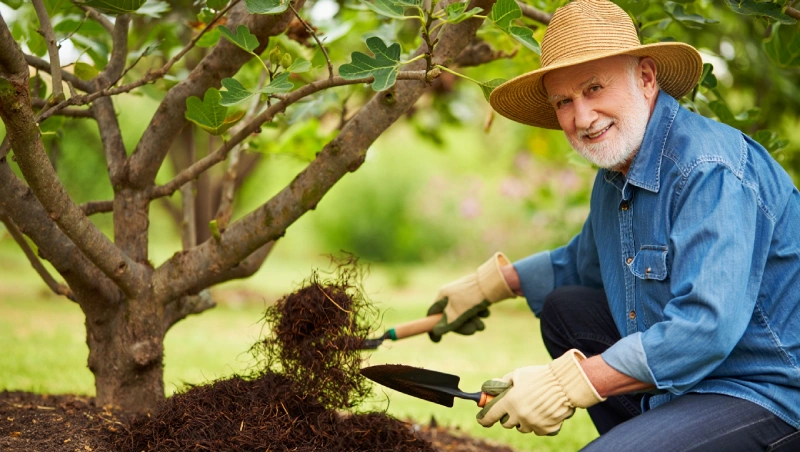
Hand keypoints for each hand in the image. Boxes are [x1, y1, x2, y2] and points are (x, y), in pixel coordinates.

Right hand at [427, 252, 515, 341]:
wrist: (493, 282)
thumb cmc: (472, 297)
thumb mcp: (456, 314)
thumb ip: (445, 324)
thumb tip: (435, 333)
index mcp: (443, 296)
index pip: (432, 314)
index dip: (433, 328)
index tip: (438, 340)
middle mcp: (451, 294)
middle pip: (451, 317)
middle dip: (462, 326)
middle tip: (473, 331)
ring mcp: (463, 294)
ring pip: (464, 315)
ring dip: (473, 322)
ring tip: (481, 323)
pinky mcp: (475, 295)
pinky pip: (474, 309)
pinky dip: (479, 313)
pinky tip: (485, 311)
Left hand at [476, 349, 604, 434]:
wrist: (565, 383)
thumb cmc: (540, 376)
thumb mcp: (517, 375)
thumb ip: (502, 384)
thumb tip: (489, 388)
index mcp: (510, 402)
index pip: (491, 415)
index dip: (484, 418)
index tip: (482, 419)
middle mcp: (520, 415)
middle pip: (506, 423)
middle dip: (508, 416)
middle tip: (513, 406)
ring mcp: (533, 424)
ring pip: (521, 427)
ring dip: (522, 420)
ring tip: (531, 406)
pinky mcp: (545, 429)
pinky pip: (536, 430)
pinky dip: (536, 423)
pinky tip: (542, 411)